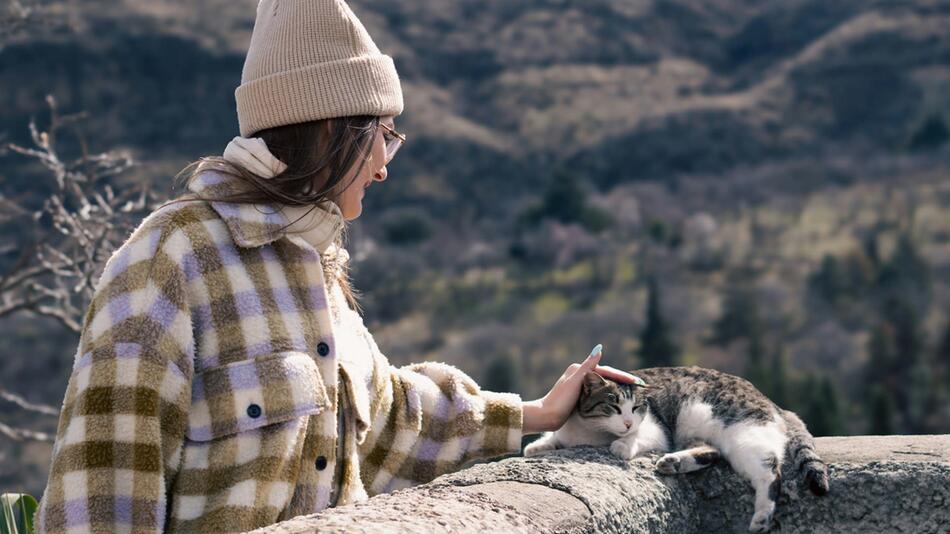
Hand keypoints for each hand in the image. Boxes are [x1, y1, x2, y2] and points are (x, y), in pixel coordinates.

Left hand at [521, 345, 641, 434]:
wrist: (546, 416)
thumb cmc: (560, 399)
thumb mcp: (575, 381)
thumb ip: (588, 366)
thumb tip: (599, 348)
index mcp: (579, 369)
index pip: (607, 371)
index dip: (623, 377)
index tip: (637, 382)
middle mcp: (579, 375)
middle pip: (606, 376)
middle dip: (622, 380)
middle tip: (639, 385)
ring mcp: (579, 386)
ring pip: (602, 384)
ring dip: (616, 386)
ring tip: (631, 391)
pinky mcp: (578, 397)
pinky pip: (598, 392)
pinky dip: (608, 393)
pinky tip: (615, 398)